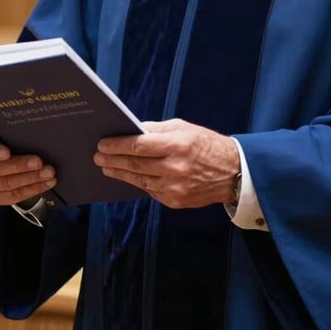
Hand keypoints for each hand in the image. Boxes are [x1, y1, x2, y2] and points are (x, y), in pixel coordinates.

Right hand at [0, 133, 56, 205]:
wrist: (0, 154)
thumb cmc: (4, 137)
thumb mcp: (3, 131)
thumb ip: (11, 131)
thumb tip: (35, 128)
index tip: (7, 152)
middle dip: (19, 166)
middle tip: (39, 162)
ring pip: (5, 185)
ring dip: (30, 179)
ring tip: (48, 173)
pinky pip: (12, 196)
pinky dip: (32, 190)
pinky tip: (46, 183)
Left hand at [93, 118, 239, 208]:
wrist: (232, 172)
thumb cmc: (206, 144)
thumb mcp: (184, 128)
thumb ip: (157, 130)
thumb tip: (132, 131)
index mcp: (177, 145)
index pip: (139, 145)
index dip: (117, 145)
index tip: (102, 143)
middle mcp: (174, 168)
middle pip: (135, 164)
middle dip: (113, 159)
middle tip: (98, 156)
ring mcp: (174, 187)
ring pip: (139, 180)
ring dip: (120, 173)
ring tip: (106, 167)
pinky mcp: (175, 201)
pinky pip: (150, 191)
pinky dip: (138, 182)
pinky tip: (127, 176)